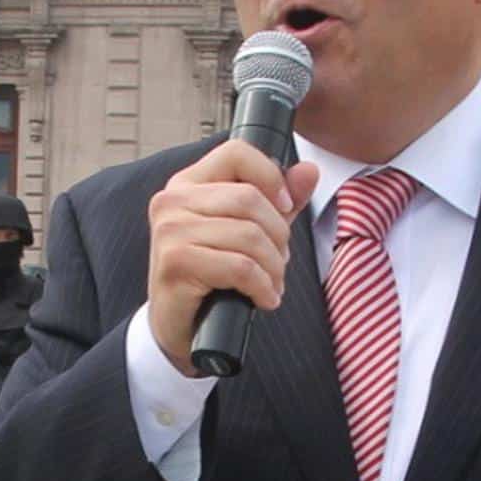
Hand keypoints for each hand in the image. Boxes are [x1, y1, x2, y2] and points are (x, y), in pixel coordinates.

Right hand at [146, 140, 318, 376]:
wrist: (178, 327)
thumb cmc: (210, 278)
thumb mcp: (248, 233)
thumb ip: (277, 201)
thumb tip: (309, 171)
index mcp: (188, 184)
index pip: (237, 153)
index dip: (271, 176)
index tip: (285, 207)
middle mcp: (172, 201)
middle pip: (249, 198)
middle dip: (278, 235)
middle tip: (281, 261)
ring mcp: (171, 231)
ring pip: (248, 235)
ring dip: (274, 266)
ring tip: (273, 284)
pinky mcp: (175, 263)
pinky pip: (239, 267)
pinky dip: (262, 286)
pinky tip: (264, 299)